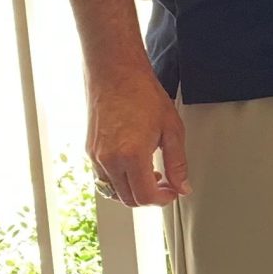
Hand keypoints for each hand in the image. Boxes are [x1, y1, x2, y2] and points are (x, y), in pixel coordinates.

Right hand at [87, 62, 187, 206]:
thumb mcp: (171, 129)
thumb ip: (178, 163)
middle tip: (165, 186)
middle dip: (149, 197)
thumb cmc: (142, 94)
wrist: (116, 73)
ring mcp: (96, 156)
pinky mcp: (90, 150)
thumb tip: (182, 186)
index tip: (172, 193)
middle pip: (128, 199)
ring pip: (113, 191)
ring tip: (150, 176)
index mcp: (131, 156)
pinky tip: (133, 167)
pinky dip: (119, 181)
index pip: (145, 196)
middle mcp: (109, 159)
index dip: (162, 200)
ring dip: (133, 190)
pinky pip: (103, 177)